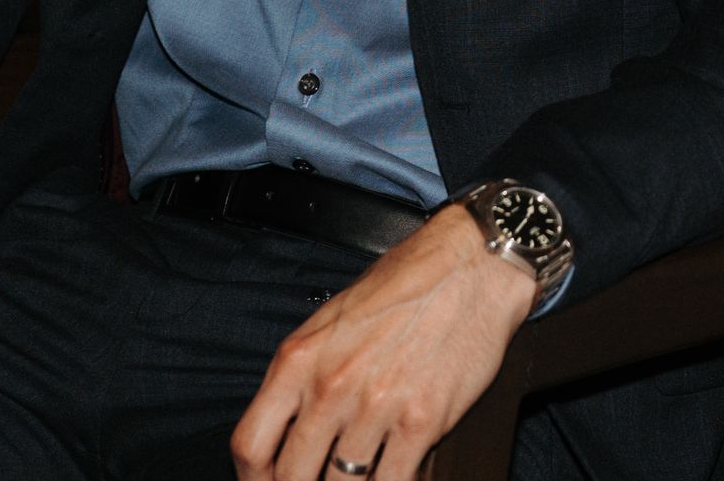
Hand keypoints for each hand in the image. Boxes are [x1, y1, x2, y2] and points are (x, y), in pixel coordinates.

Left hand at [230, 204, 536, 480]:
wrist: (473, 264)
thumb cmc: (408, 282)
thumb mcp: (334, 319)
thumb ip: (307, 374)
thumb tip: (291, 430)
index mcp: (300, 358)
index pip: (250, 445)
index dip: (254, 480)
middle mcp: (331, 385)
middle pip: (291, 477)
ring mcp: (375, 407)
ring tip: (360, 473)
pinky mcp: (422, 421)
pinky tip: (394, 472)